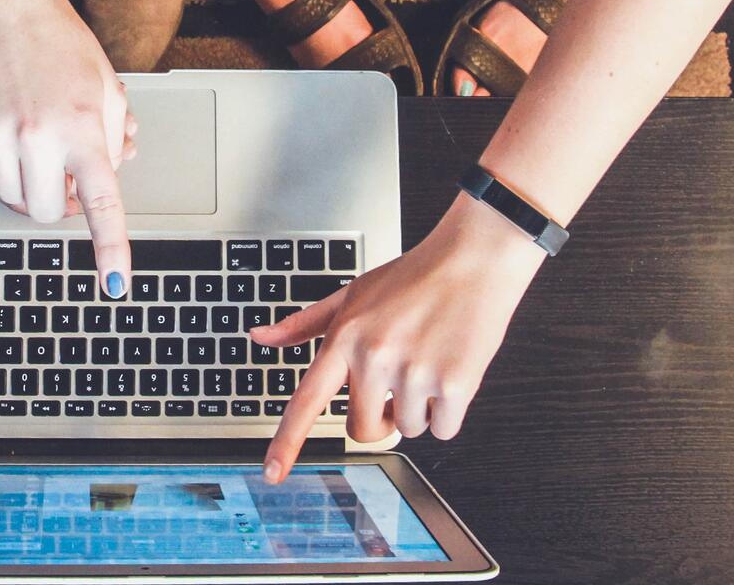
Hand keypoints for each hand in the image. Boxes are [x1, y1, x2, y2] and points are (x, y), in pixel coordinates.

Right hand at [0, 0, 134, 295]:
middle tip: (62, 173)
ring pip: (12, 196)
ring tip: (36, 139)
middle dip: (56, 202)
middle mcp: (39, 136)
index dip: (110, 248)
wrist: (7, 10)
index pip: (102, 203)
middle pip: (45, 211)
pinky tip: (7, 124)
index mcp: (83, 128)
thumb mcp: (106, 89)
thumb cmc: (62, 45)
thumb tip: (106, 180)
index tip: (115, 283)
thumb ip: (112, 141)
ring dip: (28, 181)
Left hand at [251, 194, 547, 481]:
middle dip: (380, 418)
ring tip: (428, 361)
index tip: (272, 473)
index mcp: (345, 338)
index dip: (287, 442)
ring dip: (419, 408)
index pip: (307, 400)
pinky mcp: (455, 384)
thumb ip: (304, 323)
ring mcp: (414, 373)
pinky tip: (450, 370)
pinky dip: (449, 411)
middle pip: (363, 430)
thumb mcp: (352, 293)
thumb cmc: (413, 277)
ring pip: (408, 429)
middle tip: (396, 385)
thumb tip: (260, 337)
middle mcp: (375, 358)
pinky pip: (443, 429)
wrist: (473, 260)